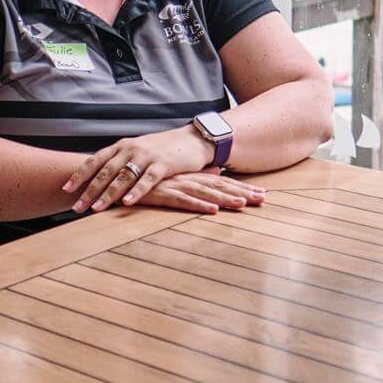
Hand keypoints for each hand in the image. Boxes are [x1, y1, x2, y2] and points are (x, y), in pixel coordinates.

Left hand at [64, 127, 214, 212]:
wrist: (192, 138)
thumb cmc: (161, 148)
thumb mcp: (137, 151)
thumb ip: (120, 162)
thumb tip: (99, 178)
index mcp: (121, 146)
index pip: (95, 160)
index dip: (80, 175)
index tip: (65, 190)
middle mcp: (130, 149)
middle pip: (105, 172)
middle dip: (88, 191)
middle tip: (76, 208)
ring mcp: (146, 156)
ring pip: (122, 177)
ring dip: (108, 194)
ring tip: (96, 209)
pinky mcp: (163, 165)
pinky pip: (147, 180)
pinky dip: (136, 192)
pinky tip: (127, 203)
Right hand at [139, 172, 265, 214]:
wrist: (119, 175)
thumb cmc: (148, 179)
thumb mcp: (177, 177)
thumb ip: (198, 176)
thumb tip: (218, 172)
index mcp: (192, 176)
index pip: (222, 182)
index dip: (242, 188)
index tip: (262, 193)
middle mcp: (187, 179)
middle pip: (219, 186)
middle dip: (241, 193)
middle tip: (262, 199)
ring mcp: (175, 185)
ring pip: (204, 193)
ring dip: (224, 199)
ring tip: (243, 204)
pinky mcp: (161, 194)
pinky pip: (182, 201)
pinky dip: (198, 205)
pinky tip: (212, 210)